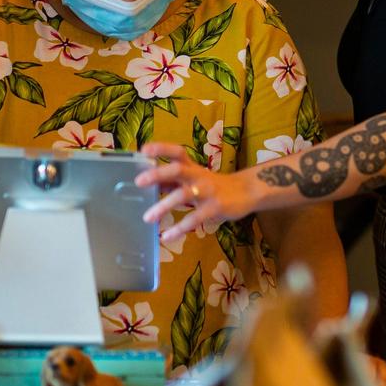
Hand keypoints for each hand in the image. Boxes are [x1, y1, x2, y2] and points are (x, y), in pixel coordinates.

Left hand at [136, 142, 257, 242]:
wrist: (247, 192)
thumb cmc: (213, 186)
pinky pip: (194, 218)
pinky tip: (166, 236)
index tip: (144, 150)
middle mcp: (198, 175)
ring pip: (183, 195)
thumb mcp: (193, 179)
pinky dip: (179, 228)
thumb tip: (146, 181)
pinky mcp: (215, 207)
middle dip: (158, 174)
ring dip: (163, 205)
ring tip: (147, 218)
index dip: (161, 149)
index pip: (176, 152)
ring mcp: (207, 191)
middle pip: (178, 169)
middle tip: (139, 182)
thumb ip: (172, 181)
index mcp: (191, 166)